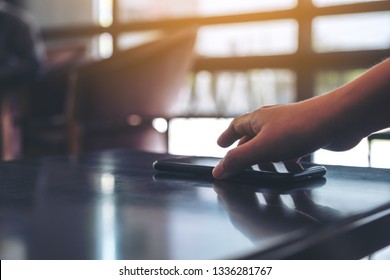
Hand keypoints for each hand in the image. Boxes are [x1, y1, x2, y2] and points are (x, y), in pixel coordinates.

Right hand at [212, 101, 331, 178]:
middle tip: (244, 169)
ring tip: (270, 175)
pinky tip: (293, 170)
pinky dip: (288, 162)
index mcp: (258, 120)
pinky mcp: (305, 136)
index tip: (220, 145)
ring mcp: (289, 128)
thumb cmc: (299, 129)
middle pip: (253, 139)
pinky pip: (291, 151)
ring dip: (269, 162)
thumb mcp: (262, 148)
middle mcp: (272, 121)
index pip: (236, 126)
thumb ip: (239, 160)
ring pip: (273, 147)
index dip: (227, 137)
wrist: (338, 120)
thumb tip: (218, 171)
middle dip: (248, 156)